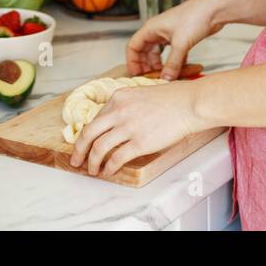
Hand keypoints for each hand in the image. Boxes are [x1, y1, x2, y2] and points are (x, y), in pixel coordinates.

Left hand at [68, 80, 200, 176]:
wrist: (190, 103)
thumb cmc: (172, 99)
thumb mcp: (141, 94)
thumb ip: (126, 106)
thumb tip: (116, 123)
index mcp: (118, 98)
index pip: (95, 119)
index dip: (88, 135)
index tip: (85, 144)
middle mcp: (119, 111)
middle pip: (88, 133)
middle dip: (79, 150)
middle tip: (76, 160)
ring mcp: (128, 127)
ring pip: (99, 147)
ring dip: (92, 162)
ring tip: (92, 170)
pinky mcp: (140, 142)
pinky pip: (117, 158)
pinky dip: (109, 167)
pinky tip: (109, 171)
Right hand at [125, 0, 224, 78]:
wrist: (215, 9)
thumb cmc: (196, 16)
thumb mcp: (181, 43)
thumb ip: (172, 63)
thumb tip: (165, 79)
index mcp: (152, 28)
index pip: (133, 46)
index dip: (132, 62)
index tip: (136, 75)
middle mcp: (158, 31)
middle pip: (145, 51)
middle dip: (146, 66)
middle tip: (150, 79)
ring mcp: (169, 34)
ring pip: (158, 53)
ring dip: (160, 66)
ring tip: (163, 77)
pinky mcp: (181, 38)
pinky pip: (171, 54)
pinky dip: (173, 63)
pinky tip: (178, 71)